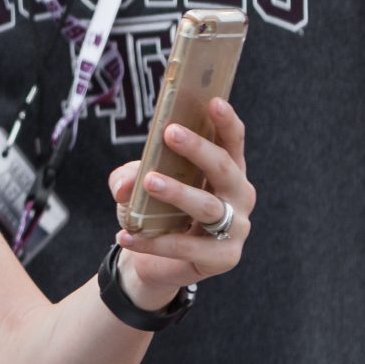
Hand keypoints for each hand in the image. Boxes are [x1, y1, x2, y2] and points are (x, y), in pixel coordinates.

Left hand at [105, 97, 252, 302]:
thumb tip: (126, 185)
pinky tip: (125, 234)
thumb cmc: (154, 212)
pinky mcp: (222, 258)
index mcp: (226, 172)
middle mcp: (238, 197)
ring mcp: (236, 229)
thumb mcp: (136, 186)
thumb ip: (128, 177)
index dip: (226, 123)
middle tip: (170, 133)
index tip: (213, 102)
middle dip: (198, 149)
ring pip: (208, 206)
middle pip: (224, 168)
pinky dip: (152, 241)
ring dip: (177, 192)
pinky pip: (185, 247)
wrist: (151, 262)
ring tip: (148, 182)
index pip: (232, 143)